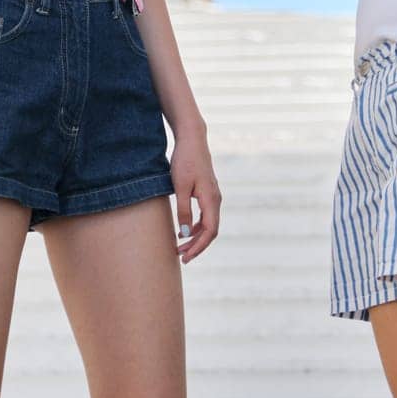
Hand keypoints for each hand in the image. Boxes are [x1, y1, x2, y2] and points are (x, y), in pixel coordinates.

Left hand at [171, 128, 219, 263]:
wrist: (192, 139)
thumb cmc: (185, 161)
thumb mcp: (180, 187)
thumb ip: (183, 210)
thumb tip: (184, 233)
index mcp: (211, 199)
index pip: (210, 231)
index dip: (198, 247)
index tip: (185, 257)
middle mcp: (216, 199)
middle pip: (210, 230)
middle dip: (196, 246)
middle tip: (181, 257)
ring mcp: (213, 196)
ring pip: (208, 224)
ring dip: (196, 237)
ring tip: (180, 247)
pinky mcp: (207, 192)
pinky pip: (205, 215)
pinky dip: (196, 226)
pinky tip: (184, 230)